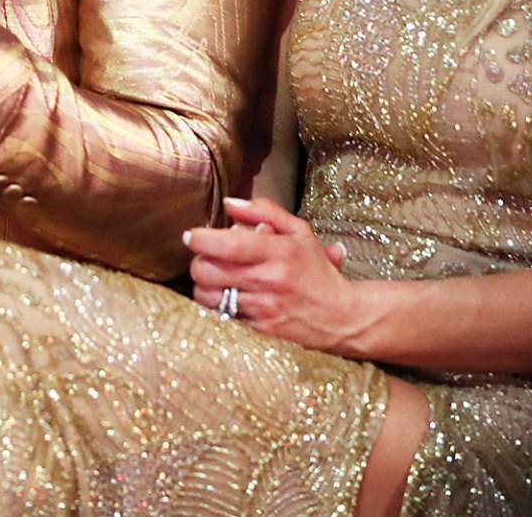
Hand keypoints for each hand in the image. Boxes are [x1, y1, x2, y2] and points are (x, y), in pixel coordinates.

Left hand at [186, 196, 362, 353]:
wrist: (340, 316)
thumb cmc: (316, 270)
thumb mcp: (299, 231)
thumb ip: (264, 211)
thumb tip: (230, 204)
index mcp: (278, 252)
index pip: (229, 244)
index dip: (202, 239)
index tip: (190, 236)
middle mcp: (268, 280)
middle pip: (207, 271)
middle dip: (199, 262)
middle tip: (207, 258)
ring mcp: (262, 307)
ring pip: (208, 296)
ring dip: (204, 285)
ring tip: (217, 278)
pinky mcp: (259, 328)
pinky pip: (222, 313)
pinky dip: (220, 303)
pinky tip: (231, 294)